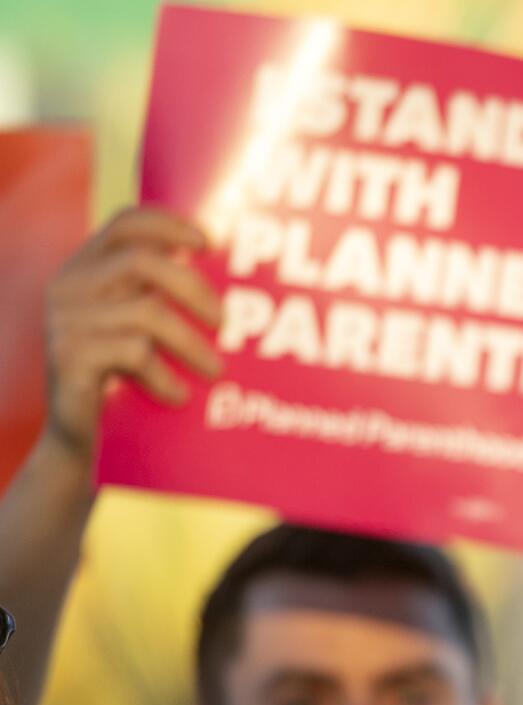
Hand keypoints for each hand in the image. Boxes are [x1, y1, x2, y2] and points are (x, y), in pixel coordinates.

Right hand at [42, 206, 221, 462]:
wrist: (79, 438)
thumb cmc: (124, 379)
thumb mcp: (139, 329)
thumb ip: (162, 296)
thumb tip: (235, 281)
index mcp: (84, 268)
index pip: (124, 223)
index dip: (169, 223)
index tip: (210, 243)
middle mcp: (68, 285)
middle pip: (143, 261)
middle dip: (195, 288)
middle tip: (226, 324)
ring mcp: (63, 320)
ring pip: (146, 311)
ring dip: (191, 344)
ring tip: (214, 371)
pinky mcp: (67, 357)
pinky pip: (134, 353)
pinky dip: (166, 376)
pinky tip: (178, 396)